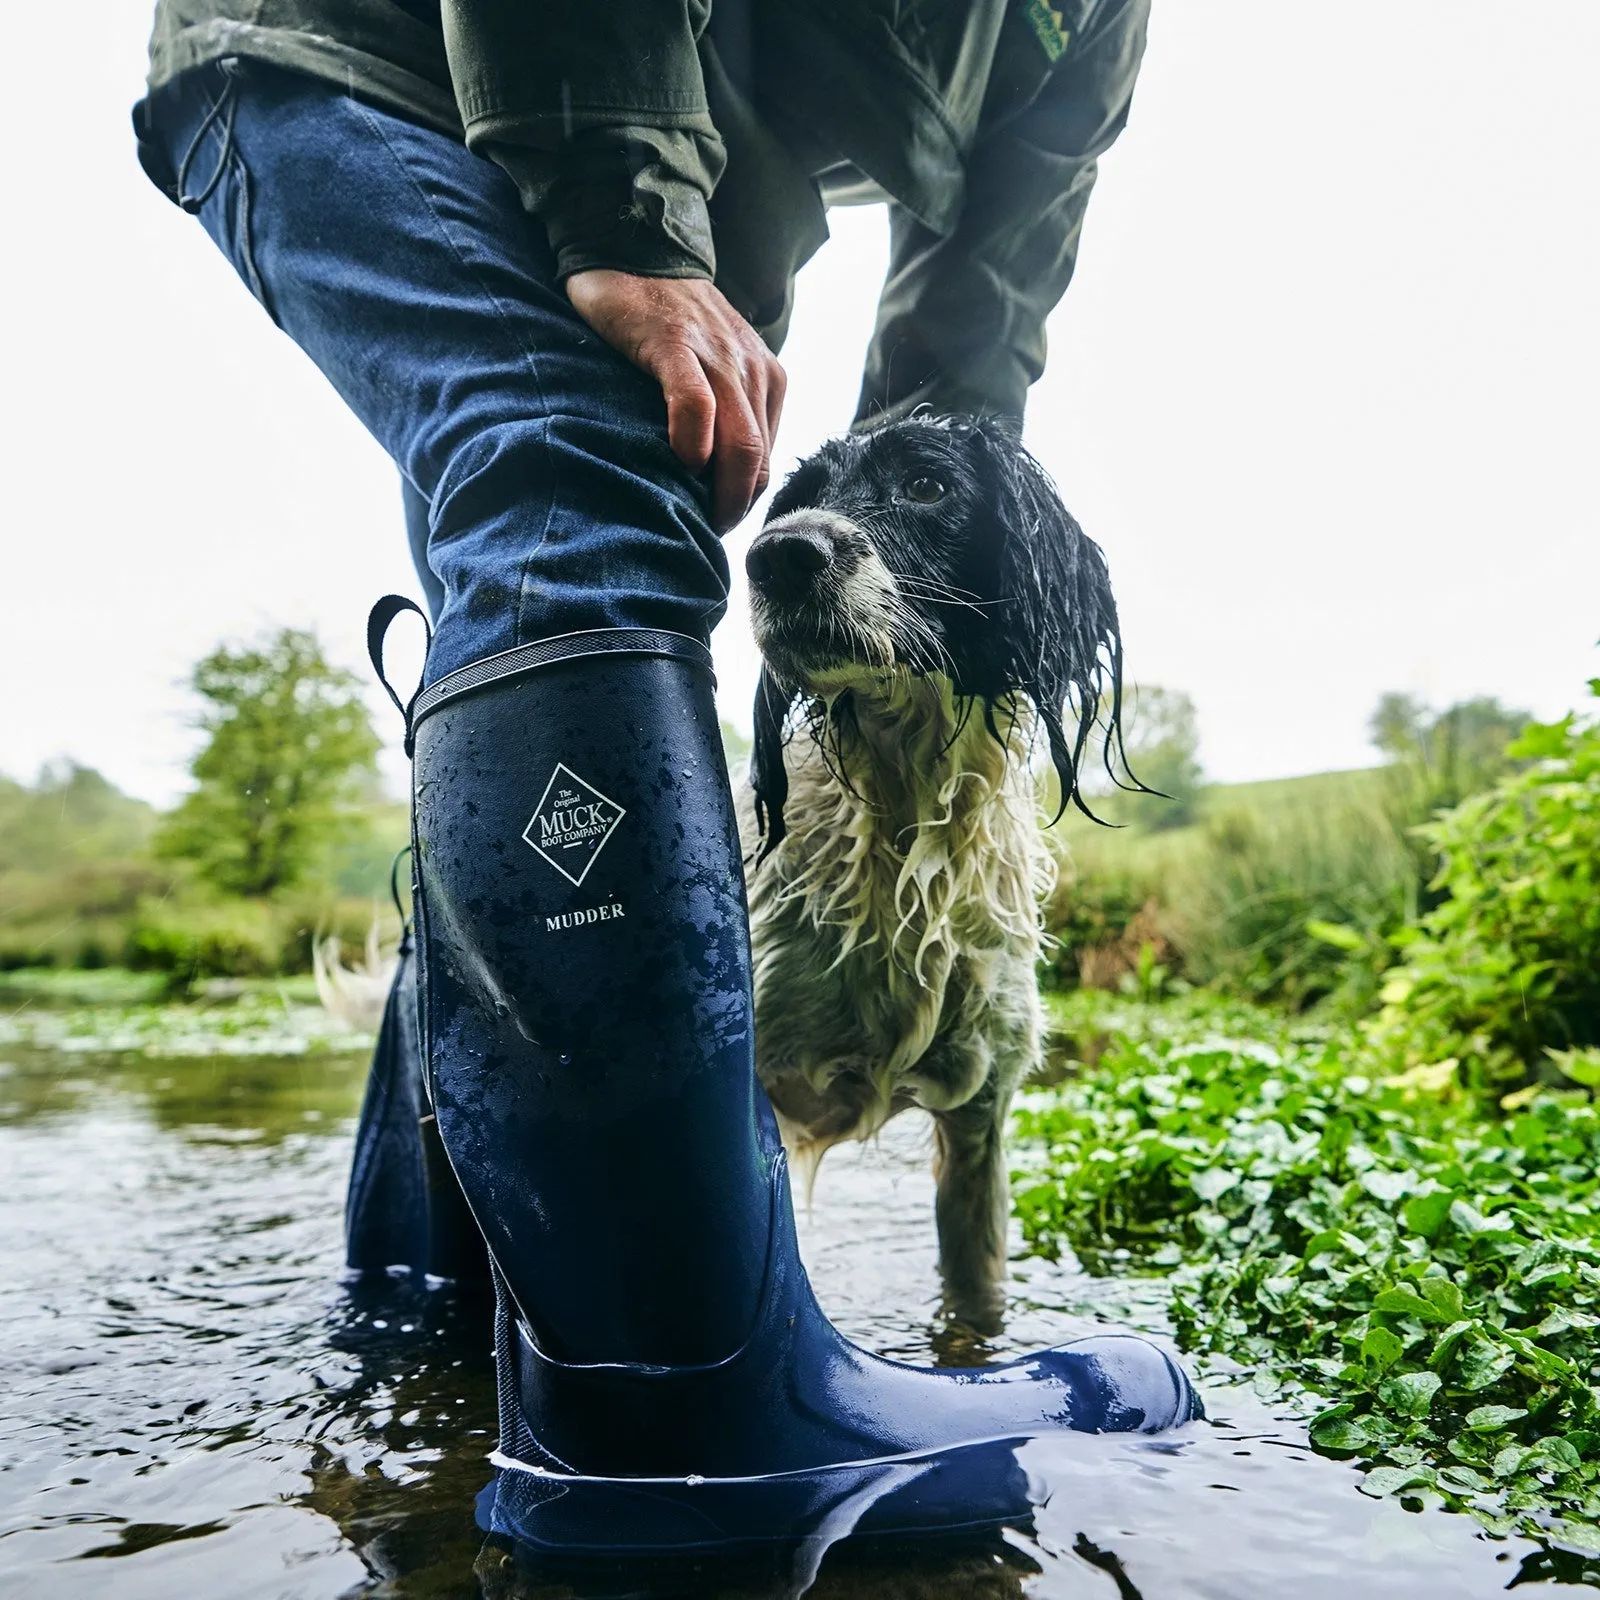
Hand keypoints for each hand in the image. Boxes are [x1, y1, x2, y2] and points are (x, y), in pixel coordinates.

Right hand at [566, 270, 785, 531]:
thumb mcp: (711, 369)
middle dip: (736, 505)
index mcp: (765, 378)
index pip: (767, 458)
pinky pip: (696, 401)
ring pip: (738, 440)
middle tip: (707, 532)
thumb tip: (714, 478)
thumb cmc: (666, 324)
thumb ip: (723, 412)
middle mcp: (750, 368)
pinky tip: (682, 460)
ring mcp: (716, 355)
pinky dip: (694, 438)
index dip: (744, 499)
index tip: (717, 522)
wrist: (633, 251)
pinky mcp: (675, 343)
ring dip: (720, 488)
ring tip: (695, 516)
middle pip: (758, 458)